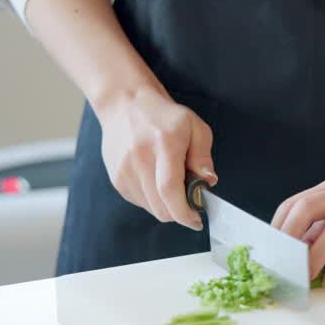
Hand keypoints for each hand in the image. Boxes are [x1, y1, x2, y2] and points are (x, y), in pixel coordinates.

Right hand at [94, 86, 215, 229]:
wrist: (125, 104)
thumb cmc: (163, 116)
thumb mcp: (194, 126)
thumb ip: (203, 155)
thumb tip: (208, 181)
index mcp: (163, 144)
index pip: (170, 189)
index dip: (184, 212)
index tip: (196, 220)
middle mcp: (140, 159)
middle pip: (160, 206)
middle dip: (179, 213)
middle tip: (190, 202)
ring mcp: (124, 170)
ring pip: (151, 208)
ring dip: (167, 206)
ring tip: (172, 185)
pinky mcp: (117, 178)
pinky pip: (140, 202)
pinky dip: (153, 200)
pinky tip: (157, 181)